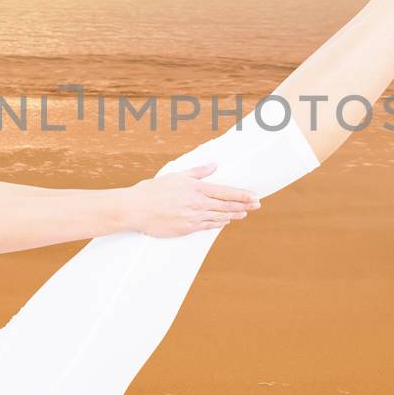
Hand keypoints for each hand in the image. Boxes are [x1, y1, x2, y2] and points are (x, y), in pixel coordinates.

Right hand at [125, 164, 260, 237]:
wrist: (135, 209)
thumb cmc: (153, 190)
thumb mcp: (177, 176)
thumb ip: (197, 172)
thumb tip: (214, 165)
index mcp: (196, 188)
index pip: (225, 192)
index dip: (242, 195)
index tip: (254, 196)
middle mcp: (197, 203)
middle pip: (226, 205)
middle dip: (244, 205)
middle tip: (257, 205)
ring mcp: (193, 217)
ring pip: (219, 217)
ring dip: (233, 215)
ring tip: (244, 214)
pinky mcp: (186, 229)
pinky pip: (207, 226)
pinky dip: (218, 224)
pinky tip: (225, 222)